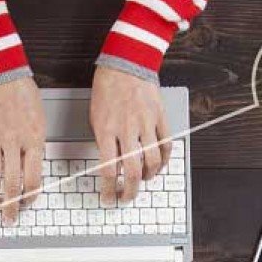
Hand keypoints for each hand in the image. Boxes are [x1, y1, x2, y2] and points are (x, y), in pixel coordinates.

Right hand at [0, 77, 44, 224]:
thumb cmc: (24, 98)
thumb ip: (35, 150)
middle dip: (11, 205)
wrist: (2, 75)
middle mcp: (13, 142)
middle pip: (12, 183)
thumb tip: (30, 175)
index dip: (30, 197)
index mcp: (33, 140)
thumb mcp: (40, 125)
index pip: (33, 179)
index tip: (27, 204)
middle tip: (9, 217)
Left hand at [90, 66, 171, 205]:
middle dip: (130, 191)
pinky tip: (158, 165)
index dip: (109, 190)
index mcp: (106, 130)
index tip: (108, 198)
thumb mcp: (95, 117)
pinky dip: (164, 160)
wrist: (126, 63)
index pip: (108, 170)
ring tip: (143, 180)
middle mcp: (127, 129)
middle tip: (126, 197)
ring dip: (148, 177)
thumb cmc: (108, 88)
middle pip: (132, 171)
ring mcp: (146, 124)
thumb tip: (109, 164)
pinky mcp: (160, 117)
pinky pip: (166, 145)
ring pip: (152, 161)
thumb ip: (103, 141)